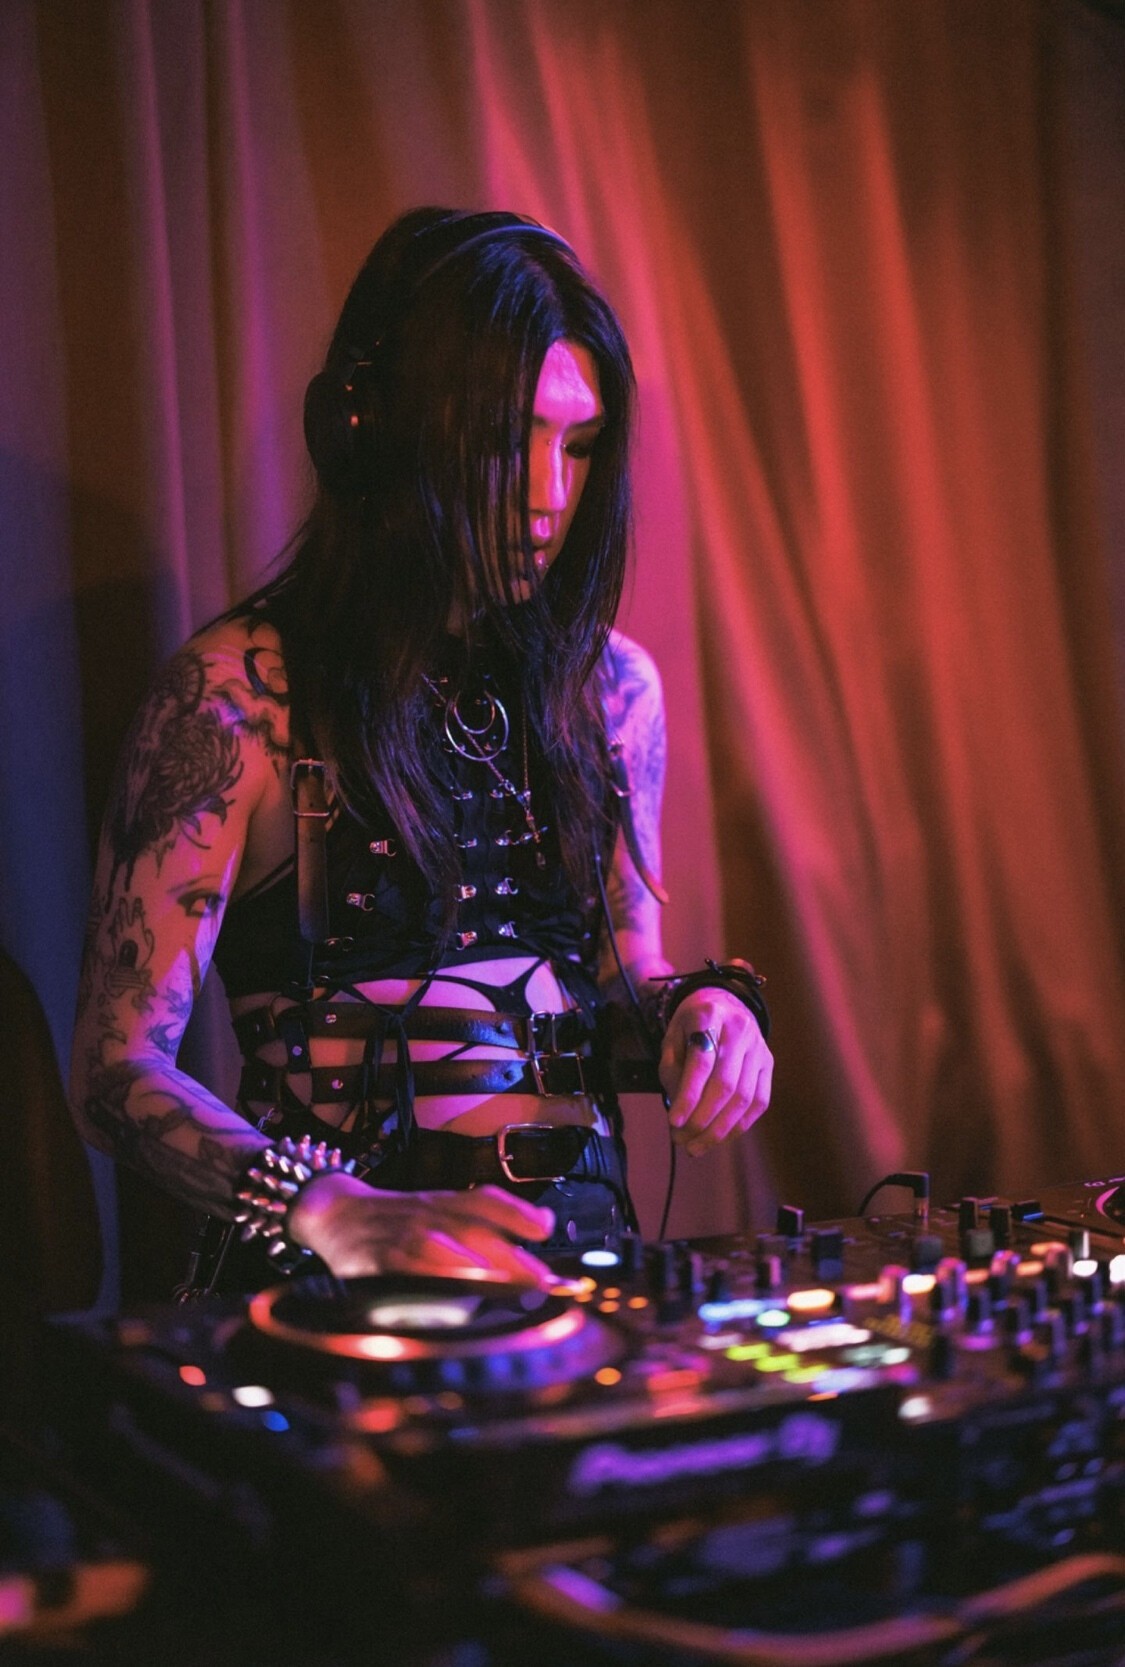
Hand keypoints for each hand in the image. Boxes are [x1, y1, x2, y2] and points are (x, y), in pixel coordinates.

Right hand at [286, 1171, 557, 1287]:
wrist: (334, 1212)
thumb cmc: (398, 1219)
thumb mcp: (440, 1209)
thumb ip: (486, 1220)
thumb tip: (544, 1225)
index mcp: (444, 1204)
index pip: (484, 1201)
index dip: (515, 1212)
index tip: (545, 1229)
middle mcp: (425, 1217)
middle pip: (468, 1231)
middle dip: (506, 1257)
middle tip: (539, 1281)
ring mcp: (397, 1239)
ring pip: (433, 1251)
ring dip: (467, 1271)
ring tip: (497, 1294)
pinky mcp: (370, 1265)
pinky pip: (395, 1278)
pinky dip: (417, 1293)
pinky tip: (440, 1310)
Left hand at [660, 989, 772, 1155]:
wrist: (724, 1003)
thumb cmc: (691, 1026)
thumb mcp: (671, 1037)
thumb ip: (672, 1071)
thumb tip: (681, 1115)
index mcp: (710, 1015)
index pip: (702, 1061)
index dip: (688, 1095)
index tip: (674, 1122)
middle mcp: (740, 1029)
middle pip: (725, 1084)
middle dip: (702, 1120)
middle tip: (682, 1141)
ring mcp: (759, 1046)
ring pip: (744, 1097)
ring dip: (719, 1130)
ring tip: (696, 1147)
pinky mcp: (769, 1063)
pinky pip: (759, 1102)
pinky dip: (739, 1125)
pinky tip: (720, 1137)